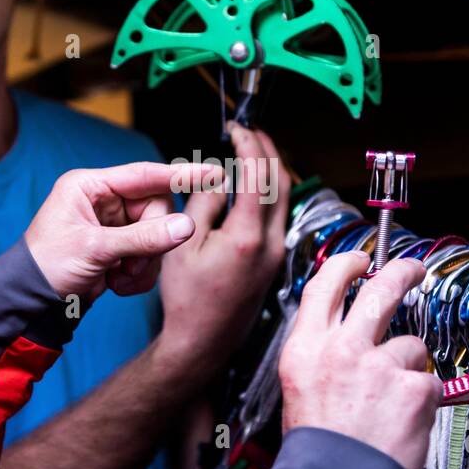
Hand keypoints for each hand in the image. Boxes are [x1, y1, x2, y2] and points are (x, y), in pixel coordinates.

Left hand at [24, 162, 217, 302]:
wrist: (32, 302)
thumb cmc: (48, 267)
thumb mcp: (95, 250)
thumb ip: (143, 238)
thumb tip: (186, 226)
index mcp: (90, 186)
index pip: (145, 175)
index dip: (180, 175)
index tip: (212, 173)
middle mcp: (104, 201)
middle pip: (156, 209)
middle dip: (150, 241)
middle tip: (131, 263)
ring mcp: (113, 224)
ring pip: (156, 234)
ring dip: (144, 262)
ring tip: (119, 277)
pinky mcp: (119, 246)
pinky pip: (149, 254)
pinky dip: (139, 273)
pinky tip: (117, 283)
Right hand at [158, 123, 290, 366]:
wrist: (203, 340)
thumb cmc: (187, 299)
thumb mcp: (183, 244)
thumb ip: (204, 204)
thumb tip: (221, 177)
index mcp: (246, 236)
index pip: (257, 175)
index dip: (248, 145)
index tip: (236, 128)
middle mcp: (270, 243)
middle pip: (281, 181)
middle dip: (267, 149)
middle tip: (250, 130)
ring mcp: (276, 252)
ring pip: (285, 197)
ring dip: (271, 168)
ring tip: (253, 149)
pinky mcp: (274, 259)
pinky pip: (279, 213)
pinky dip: (270, 189)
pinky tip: (254, 183)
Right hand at [277, 252, 439, 468]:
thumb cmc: (316, 448)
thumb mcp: (299, 388)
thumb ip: (322, 355)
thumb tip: (348, 335)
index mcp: (306, 348)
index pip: (325, 286)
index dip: (346, 265)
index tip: (361, 260)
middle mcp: (341, 349)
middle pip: (380, 290)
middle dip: (402, 273)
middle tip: (413, 270)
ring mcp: (379, 366)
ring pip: (410, 346)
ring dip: (408, 369)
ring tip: (392, 405)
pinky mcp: (412, 388)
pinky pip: (428, 383)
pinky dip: (422, 401)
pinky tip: (403, 422)